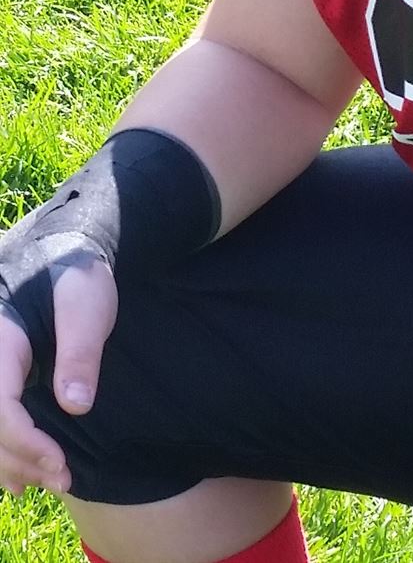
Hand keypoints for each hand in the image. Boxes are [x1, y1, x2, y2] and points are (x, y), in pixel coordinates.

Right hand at [0, 257, 117, 496]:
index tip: (59, 462)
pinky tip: (21, 476)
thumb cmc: (78, 274)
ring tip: (48, 480)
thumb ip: (81, 352)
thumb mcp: (87, 303)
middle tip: (64, 478)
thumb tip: (75, 407)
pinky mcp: (1, 373)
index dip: (25, 441)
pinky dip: (3, 450)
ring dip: (10, 460)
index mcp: (1, 338)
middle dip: (20, 458)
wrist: (67, 249)